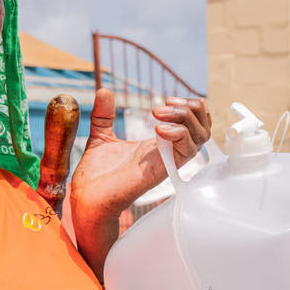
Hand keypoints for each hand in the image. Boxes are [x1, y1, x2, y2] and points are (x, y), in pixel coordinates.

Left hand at [69, 89, 210, 239]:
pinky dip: (178, 133)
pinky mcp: (163, 170)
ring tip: (158, 113)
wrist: (87, 198)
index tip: (166, 100)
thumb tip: (104, 90)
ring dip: (185, 117)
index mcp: (158, 145)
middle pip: (203, 127)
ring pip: (200, 137)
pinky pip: (187, 150)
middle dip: (190, 108)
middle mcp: (167, 153)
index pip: (193, 124)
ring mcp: (167, 162)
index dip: (188, 107)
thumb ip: (104, 114)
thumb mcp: (101, 135)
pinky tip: (158, 128)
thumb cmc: (95, 176)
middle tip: (163, 104)